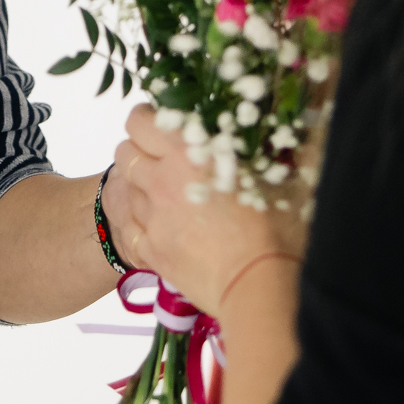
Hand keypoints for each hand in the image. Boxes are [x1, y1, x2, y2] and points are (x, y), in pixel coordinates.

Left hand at [110, 105, 299, 316]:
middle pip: (125, 152)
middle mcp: (162, 178)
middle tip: (163, 159)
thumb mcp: (278, 171)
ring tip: (169, 196)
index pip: (140, 121)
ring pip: (126, 189)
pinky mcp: (151, 250)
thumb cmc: (279, 224)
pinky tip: (166, 227)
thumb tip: (268, 123)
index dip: (147, 120)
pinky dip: (143, 224)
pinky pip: (131, 228)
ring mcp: (152, 216)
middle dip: (139, 151)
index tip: (162, 125)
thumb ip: (264, 141)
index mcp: (189, 149)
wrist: (261, 283)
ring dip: (142, 188)